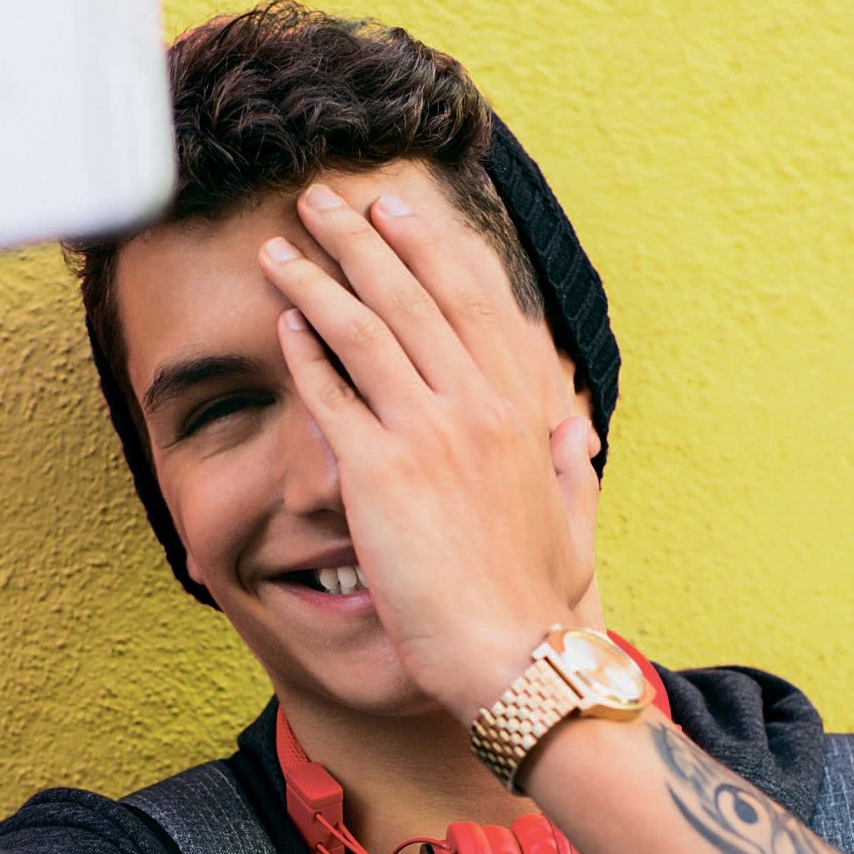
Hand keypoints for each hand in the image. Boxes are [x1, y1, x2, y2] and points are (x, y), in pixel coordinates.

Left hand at [259, 180, 601, 722]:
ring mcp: (427, 434)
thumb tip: (573, 432)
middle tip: (324, 198)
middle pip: (411, 296)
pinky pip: (330, 393)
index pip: (473, 302)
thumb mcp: (572, 519)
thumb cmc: (537, 599)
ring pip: (364, 329)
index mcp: (522, 409)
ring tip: (280, 244)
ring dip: (317, 277)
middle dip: (362, 238)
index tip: (399, 211)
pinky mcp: (377, 474)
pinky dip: (304, 351)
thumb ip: (566, 465)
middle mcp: (477, 406)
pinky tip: (281, 322)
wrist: (511, 654)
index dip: (431, 248)